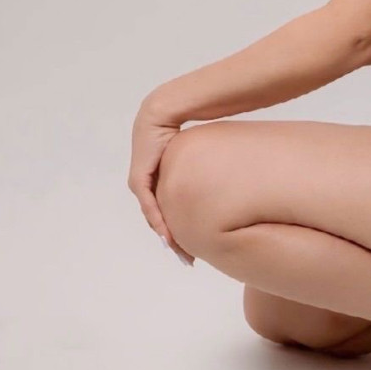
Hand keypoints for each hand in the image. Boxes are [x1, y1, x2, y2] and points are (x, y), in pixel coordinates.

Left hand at [128, 100, 195, 266]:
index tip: (195, 246)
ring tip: (182, 254)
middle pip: (161, 220)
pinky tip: (168, 237)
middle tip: (188, 259)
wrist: (164, 110)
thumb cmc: (184, 125)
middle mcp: (150, 182)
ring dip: (168, 237)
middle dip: (175, 241)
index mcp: (163, 177)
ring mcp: (142, 182)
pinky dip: (159, 222)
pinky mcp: (139, 179)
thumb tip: (231, 173)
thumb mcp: (195, 153)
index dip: (183, 228)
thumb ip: (205, 167)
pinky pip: (150, 207)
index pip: (171, 210)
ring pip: (155, 218)